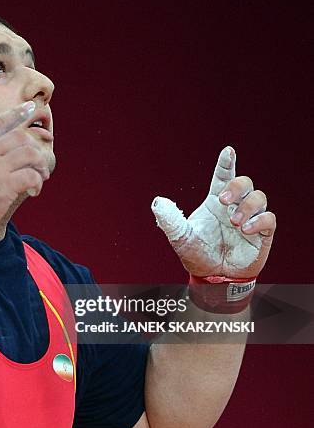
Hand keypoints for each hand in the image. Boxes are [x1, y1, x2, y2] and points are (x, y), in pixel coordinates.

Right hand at [0, 101, 49, 229]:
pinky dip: (37, 182)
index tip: (30, 107)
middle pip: (19, 136)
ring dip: (40, 165)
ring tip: (41, 177)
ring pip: (30, 154)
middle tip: (38, 162)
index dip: (16, 113)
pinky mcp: (5, 186)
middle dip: (34, 146)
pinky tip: (34, 191)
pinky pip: (31, 176)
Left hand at [151, 146, 275, 277]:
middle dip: (237, 186)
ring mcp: (250, 219)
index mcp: (215, 202)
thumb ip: (170, 220)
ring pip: (259, 197)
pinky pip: (269, 219)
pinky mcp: (262, 234)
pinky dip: (259, 221)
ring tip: (234, 222)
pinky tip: (245, 230)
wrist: (213, 277)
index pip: (223, 177)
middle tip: (224, 200)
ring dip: (247, 206)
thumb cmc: (197, 254)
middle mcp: (234, 207)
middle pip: (244, 182)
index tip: (228, 151)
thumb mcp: (180, 237)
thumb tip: (157, 202)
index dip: (226, 163)